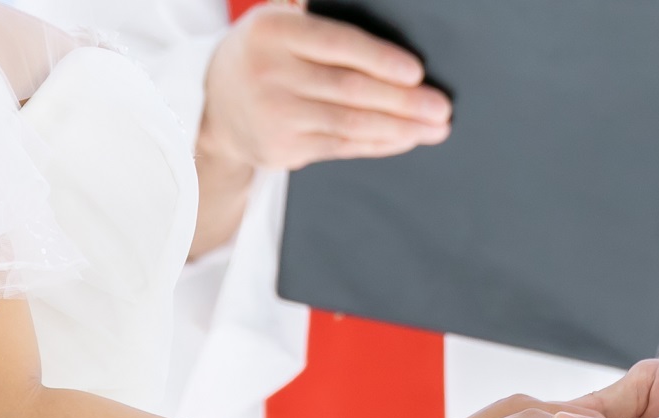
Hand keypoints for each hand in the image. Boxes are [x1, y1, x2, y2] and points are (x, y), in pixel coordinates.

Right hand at [200, 5, 451, 171]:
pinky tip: (405, 140)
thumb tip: (391, 42)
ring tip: (435, 128)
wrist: (217, 106)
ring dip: (400, 128)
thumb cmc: (267, 57)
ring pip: (350, 123)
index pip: (337, 45)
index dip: (381, 60)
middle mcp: (268, 72)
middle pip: (350, 89)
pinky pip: (342, 147)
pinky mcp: (281, 148)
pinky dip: (379, 144)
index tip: (417, 72)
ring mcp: (273, 115)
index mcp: (273, 31)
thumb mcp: (281, 26)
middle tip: (441, 107)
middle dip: (404, 101)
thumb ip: (324, 26)